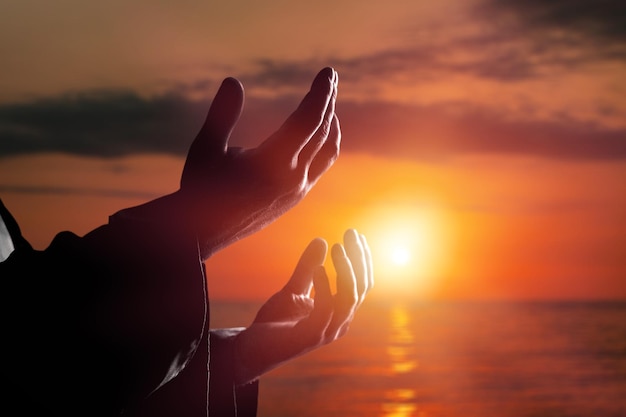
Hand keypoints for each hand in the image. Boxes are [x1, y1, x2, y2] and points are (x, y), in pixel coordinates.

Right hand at [180, 67, 339, 257]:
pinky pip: (320, 167)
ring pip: (327, 152)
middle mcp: (292, 178)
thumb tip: (233, 80)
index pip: (307, 121)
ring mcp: (297, 191)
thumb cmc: (199, 188)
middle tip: (330, 78)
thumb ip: (222, 114)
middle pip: (322, 132)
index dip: (320, 94)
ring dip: (331, 125)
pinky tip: (317, 136)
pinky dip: (324, 145)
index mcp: (272, 164)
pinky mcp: (294, 199)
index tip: (328, 72)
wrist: (201, 234)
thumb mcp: (206, 148)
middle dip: (328, 102)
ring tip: (328, 105)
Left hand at [233, 229, 373, 384]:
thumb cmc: (275, 323)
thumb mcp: (293, 289)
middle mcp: (340, 323)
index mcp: (340, 313)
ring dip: (345, 270)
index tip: (355, 234)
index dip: (362, 259)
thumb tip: (322, 240)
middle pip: (361, 288)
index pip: (362, 284)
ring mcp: (328, 332)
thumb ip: (307, 268)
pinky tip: (318, 269)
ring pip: (349, 298)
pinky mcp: (311, 336)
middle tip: (350, 233)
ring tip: (336, 247)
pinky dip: (325, 287)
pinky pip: (326, 310)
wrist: (251, 350)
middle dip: (358, 258)